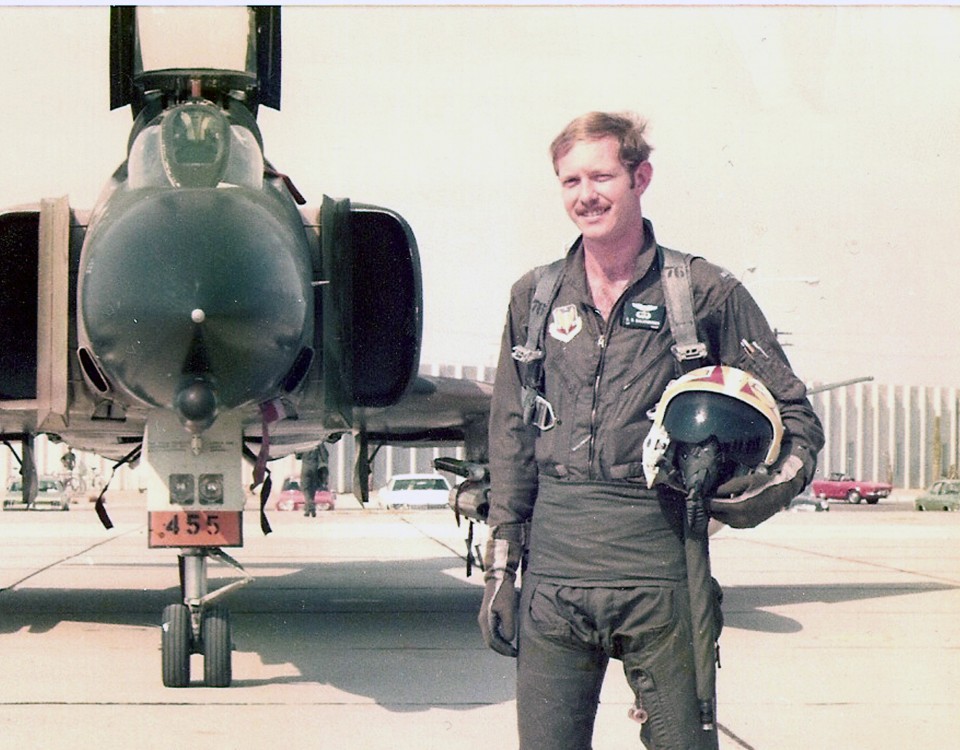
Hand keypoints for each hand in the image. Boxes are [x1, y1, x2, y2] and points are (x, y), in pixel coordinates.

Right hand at [478, 536, 521, 656]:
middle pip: (490, 642)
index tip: (514, 653)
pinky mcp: (488, 616)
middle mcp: (482, 621)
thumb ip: (508, 625)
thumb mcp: (509, 608)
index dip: (503, 649)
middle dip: (502, 649)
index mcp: (486, 620)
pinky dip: (499, 638)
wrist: (499, 578)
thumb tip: (508, 639)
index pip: (493, 642)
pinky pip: (492, 631)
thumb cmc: (504, 592)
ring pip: (490, 637)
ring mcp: (484, 618)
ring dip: (500, 645)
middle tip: (514, 653)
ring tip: (512, 648)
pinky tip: (508, 639)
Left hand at [711, 453, 804, 527]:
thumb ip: (727, 487)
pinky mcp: (750, 525)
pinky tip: (728, 507)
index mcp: (739, 507)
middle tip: (706, 498)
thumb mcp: (744, 481)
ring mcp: (746, 524)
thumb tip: (713, 492)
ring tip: (716, 502)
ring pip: (724, 521)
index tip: (700, 496)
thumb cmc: (764, 484)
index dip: (705, 501)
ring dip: (718, 513)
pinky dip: (727, 516)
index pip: (714, 507)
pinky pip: (733, 523)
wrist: (782, 493)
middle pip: (717, 516)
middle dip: (710, 508)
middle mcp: (742, 519)